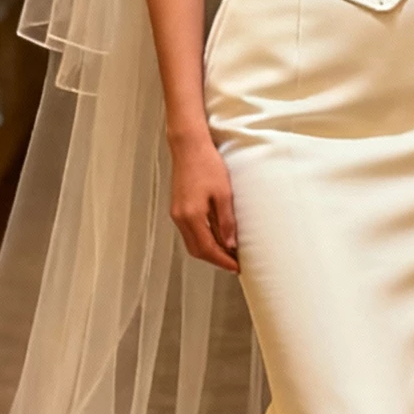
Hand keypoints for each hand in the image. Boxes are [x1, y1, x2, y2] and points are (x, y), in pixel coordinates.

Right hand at [169, 131, 239, 272]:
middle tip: (234, 262)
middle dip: (215, 259)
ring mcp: (177, 213)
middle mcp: (180, 218)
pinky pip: (189, 231)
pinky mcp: (178, 207)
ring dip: (209, 250)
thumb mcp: (224, 194)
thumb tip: (230, 244)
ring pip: (192, 242)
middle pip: (197, 250)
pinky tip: (217, 235)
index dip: (222, 261)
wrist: (189, 146)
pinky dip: (203, 238)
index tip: (236, 267)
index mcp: (191, 216)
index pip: (207, 249)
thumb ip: (226, 221)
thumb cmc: (208, 165)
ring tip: (228, 251)